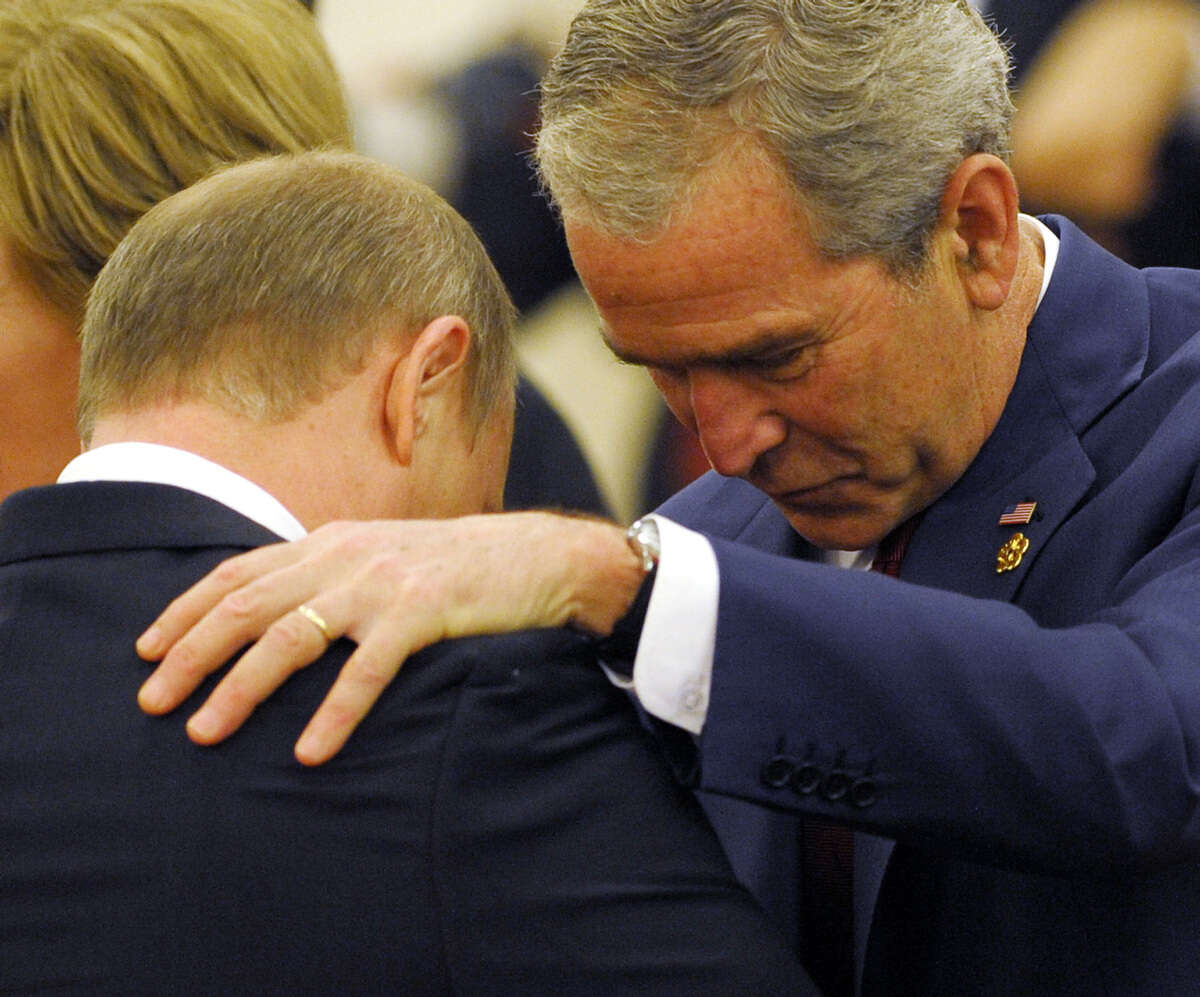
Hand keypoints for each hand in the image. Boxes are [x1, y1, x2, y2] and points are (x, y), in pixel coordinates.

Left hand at [136, 512, 641, 764]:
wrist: (536, 556)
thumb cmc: (456, 566)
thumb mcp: (381, 555)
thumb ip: (330, 575)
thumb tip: (276, 614)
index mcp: (329, 541)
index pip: (238, 573)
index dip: (185, 610)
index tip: (146, 649)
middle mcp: (344, 555)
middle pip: (247, 606)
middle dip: (190, 654)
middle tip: (153, 702)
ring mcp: (381, 583)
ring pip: (291, 636)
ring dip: (241, 688)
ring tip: (206, 732)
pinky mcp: (421, 612)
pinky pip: (366, 671)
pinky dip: (333, 713)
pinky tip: (311, 752)